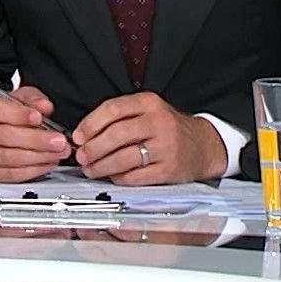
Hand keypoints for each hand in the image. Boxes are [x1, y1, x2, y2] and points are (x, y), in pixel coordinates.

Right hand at [0, 85, 70, 182]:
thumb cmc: (5, 113)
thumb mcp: (20, 97)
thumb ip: (33, 99)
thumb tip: (44, 107)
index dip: (17, 114)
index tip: (38, 117)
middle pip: (3, 136)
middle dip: (35, 139)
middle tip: (58, 140)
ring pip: (9, 158)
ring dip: (38, 156)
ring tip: (58, 152)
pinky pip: (12, 174)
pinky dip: (34, 169)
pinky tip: (48, 162)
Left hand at [72, 93, 227, 184]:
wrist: (202, 145)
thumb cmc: (168, 128)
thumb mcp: (147, 111)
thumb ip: (119, 118)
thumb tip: (84, 135)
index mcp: (149, 103)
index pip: (112, 109)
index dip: (90, 124)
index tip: (78, 136)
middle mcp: (159, 122)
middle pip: (116, 134)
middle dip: (93, 148)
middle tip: (81, 156)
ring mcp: (166, 146)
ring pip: (124, 157)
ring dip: (101, 166)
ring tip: (91, 169)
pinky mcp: (169, 169)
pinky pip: (136, 176)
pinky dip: (119, 178)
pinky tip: (112, 176)